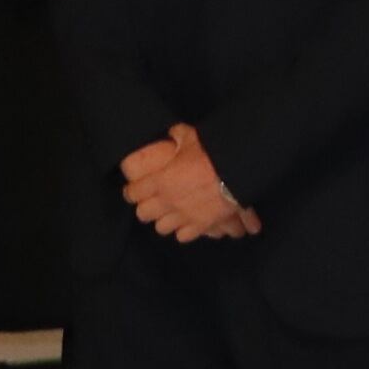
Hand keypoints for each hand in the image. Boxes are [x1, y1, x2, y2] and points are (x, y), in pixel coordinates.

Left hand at [122, 123, 246, 242]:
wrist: (237, 172)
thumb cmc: (210, 154)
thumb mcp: (190, 138)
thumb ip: (178, 135)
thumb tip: (174, 132)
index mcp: (158, 181)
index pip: (132, 193)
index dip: (132, 191)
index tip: (135, 190)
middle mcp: (166, 202)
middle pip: (143, 214)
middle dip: (146, 208)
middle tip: (153, 201)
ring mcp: (183, 216)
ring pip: (161, 228)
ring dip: (164, 220)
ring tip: (170, 214)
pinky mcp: (200, 225)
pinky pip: (183, 236)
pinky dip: (184, 231)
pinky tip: (187, 224)